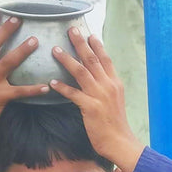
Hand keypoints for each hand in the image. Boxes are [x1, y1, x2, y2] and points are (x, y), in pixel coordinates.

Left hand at [47, 29, 143, 171]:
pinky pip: (73, 94)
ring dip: (67, 59)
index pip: (105, 59)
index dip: (97, 45)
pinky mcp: (90, 108)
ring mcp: (100, 96)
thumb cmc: (115, 123)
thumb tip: (96, 77)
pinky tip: (51, 82)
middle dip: (81, 43)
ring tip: (55, 49)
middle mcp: (108, 86)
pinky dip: (62, 87)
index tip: (88, 33)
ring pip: (82, 72)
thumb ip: (106, 86)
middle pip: (92, 59)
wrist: (120, 141)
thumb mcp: (115, 100)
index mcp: (115, 83)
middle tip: (71, 30)